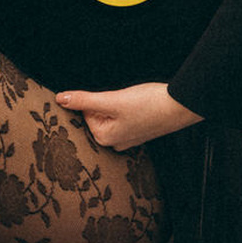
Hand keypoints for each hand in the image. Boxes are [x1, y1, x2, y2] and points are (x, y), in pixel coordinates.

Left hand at [55, 82, 202, 150]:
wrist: (181, 105)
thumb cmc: (149, 104)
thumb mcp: (112, 99)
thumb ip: (84, 100)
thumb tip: (60, 99)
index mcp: (105, 138)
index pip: (85, 113)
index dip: (96, 100)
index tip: (112, 99)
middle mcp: (115, 143)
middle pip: (97, 115)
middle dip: (106, 103)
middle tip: (125, 102)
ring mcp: (128, 138)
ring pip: (111, 114)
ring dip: (118, 105)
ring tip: (134, 104)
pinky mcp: (138, 130)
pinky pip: (123, 117)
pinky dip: (128, 108)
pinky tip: (140, 106)